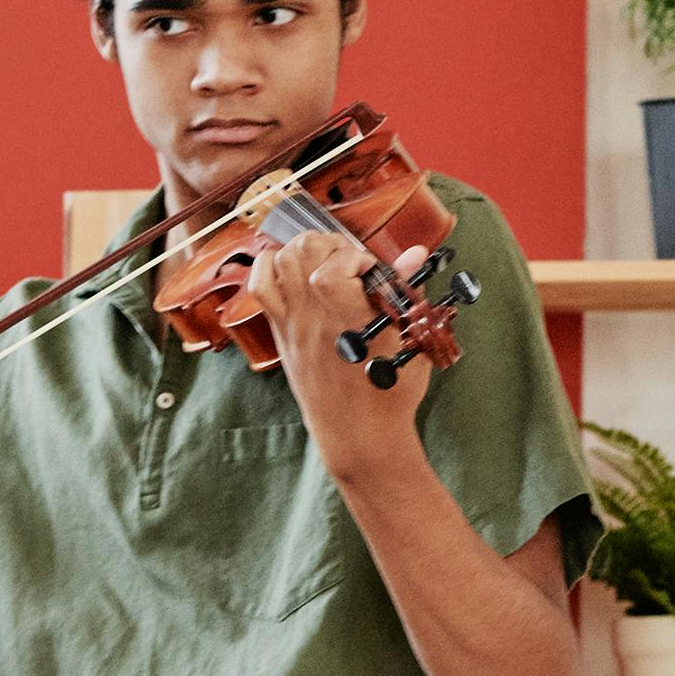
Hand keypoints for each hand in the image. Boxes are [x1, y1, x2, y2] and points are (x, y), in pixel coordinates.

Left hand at [255, 227, 441, 466]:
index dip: (351, 255)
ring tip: (327, 259)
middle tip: (349, 258)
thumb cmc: (389, 389)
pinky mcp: (281, 333)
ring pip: (280, 262)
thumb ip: (407, 291)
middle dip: (330, 242)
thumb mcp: (410, 340)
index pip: (330, 271)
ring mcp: (293, 325)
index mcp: (349, 323)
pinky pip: (259, 287)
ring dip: (304, 248)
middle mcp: (314, 320)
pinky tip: (290, 265)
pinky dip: (269, 265)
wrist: (358, 433)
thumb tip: (415, 252)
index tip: (369, 267)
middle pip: (302, 253)